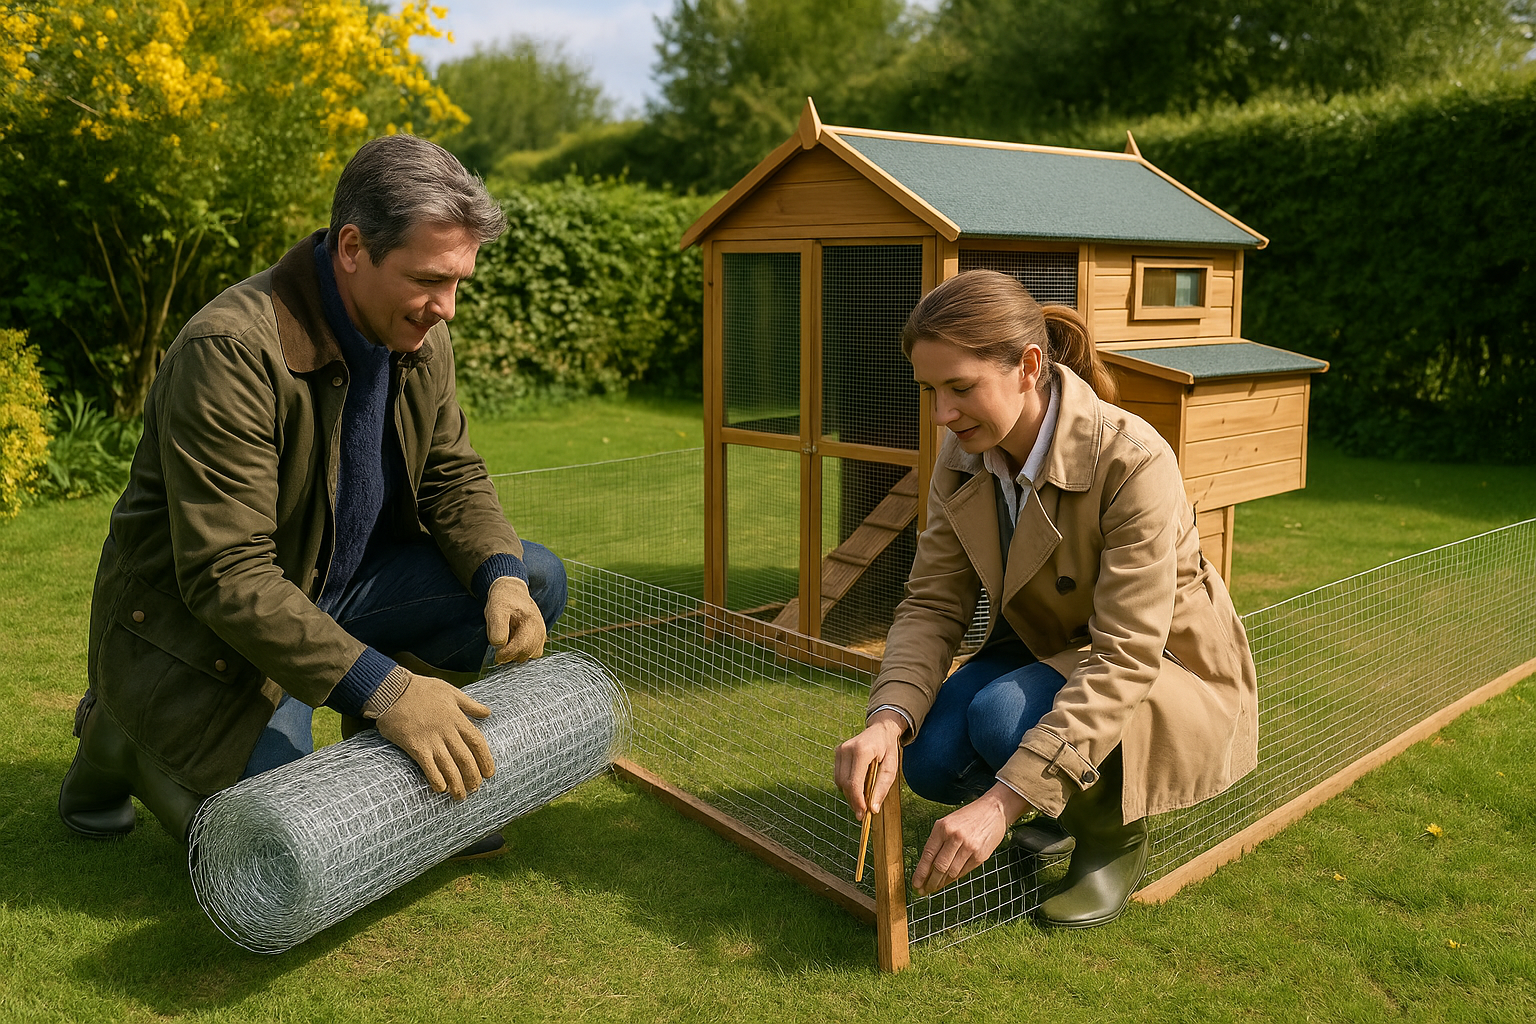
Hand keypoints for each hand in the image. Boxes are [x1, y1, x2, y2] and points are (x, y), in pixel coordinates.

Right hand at [375, 671, 495, 799]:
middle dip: (472, 776)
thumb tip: (488, 713)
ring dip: (456, 783)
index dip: (485, 760)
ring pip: (449, 766)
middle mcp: (447, 731)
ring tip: (460, 796)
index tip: (489, 773)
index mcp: (457, 718)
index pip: (478, 742)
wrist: (392, 690)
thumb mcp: (450, 691)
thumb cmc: (421, 689)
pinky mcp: (415, 746)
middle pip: (465, 758)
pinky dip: (436, 779)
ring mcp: (431, 739)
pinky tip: (440, 789)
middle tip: (475, 788)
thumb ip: (470, 704)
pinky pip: (428, 767)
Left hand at [486, 576, 546, 663]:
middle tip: (499, 651)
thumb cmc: (503, 602)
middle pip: (527, 654)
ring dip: (516, 654)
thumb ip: (497, 630)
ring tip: (507, 643)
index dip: (507, 654)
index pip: (522, 646)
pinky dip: (521, 653)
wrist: (512, 593)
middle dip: (511, 656)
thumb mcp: (495, 611)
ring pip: (529, 656)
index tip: (496, 654)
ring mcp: (541, 635)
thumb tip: (500, 647)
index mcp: (531, 622)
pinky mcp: (539, 640)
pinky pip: (531, 654)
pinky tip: (513, 644)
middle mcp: (540, 630)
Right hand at [834, 711, 905, 821]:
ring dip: (849, 794)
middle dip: (853, 800)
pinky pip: (839, 776)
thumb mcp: (891, 768)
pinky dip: (847, 785)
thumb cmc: (888, 749)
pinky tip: (858, 786)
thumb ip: (882, 788)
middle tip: (863, 812)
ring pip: (839, 782)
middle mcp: (847, 749)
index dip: (857, 800)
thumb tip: (873, 809)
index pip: (854, 782)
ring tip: (862, 799)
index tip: (863, 813)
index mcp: (862, 751)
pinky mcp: (837, 753)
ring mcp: (840, 750)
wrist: (880, 730)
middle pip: (845, 784)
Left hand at [910, 783, 1029, 895]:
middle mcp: (955, 837)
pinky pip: (964, 872)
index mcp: (943, 827)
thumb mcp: (947, 822)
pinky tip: (948, 880)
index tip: (915, 884)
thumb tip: (927, 867)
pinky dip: (954, 878)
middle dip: (930, 882)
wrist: (993, 810)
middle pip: (939, 867)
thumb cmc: (968, 817)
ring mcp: (969, 847)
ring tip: (935, 887)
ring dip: (941, 883)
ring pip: (951, 872)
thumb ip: (938, 842)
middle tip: (924, 890)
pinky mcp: (980, 856)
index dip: (920, 873)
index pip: (928, 855)